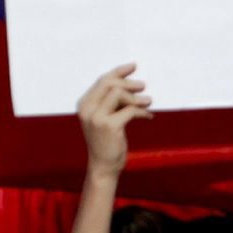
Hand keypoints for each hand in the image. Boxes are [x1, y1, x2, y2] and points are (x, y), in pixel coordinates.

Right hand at [75, 63, 150, 179]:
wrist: (103, 166)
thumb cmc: (106, 142)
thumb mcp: (105, 119)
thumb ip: (111, 103)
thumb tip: (131, 84)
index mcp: (84, 104)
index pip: (102, 80)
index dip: (119, 72)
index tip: (133, 66)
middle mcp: (87, 108)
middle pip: (109, 83)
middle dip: (128, 82)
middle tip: (143, 86)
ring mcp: (96, 117)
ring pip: (118, 93)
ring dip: (136, 97)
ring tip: (148, 102)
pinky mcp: (109, 126)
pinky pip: (130, 110)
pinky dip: (142, 111)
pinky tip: (148, 116)